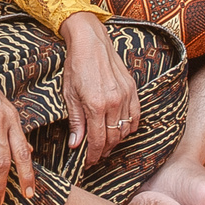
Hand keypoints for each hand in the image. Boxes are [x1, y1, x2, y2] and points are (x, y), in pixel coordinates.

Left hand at [59, 12, 140, 166]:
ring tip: (105, 144)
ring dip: (116, 141)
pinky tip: (120, 130)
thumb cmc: (76, 66)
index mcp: (95, 104)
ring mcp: (126, 96)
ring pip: (125, 129)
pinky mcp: (133, 90)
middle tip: (95, 155)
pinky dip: (129, 127)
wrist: (91, 42)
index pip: (97, 140)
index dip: (93, 155)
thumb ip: (76, 121)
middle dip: (103, 150)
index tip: (88, 162)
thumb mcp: (69, 94)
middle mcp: (114, 102)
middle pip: (112, 138)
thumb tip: (76, 144)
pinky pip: (135, 117)